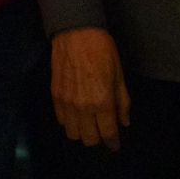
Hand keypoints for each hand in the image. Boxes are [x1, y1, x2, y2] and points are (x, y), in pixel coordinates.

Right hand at [50, 27, 130, 150]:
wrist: (76, 33)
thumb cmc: (102, 50)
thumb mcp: (119, 74)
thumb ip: (122, 101)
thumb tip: (124, 122)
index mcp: (102, 102)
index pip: (108, 133)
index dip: (113, 143)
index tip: (115, 145)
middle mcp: (83, 107)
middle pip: (89, 139)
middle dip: (98, 138)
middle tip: (103, 129)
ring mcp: (66, 103)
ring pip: (73, 134)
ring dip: (82, 133)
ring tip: (89, 123)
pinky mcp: (55, 96)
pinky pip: (61, 121)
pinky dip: (70, 122)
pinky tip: (77, 114)